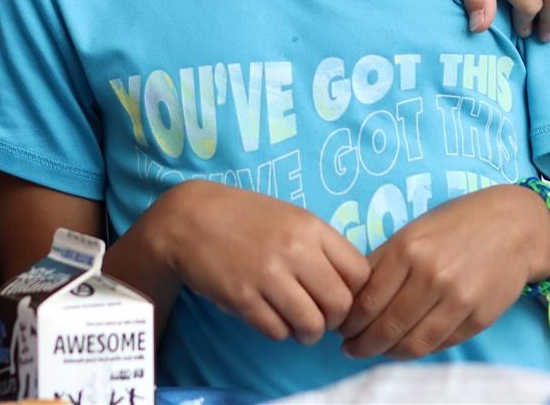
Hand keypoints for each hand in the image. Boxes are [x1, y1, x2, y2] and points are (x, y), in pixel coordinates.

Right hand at [150, 180, 369, 344]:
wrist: (189, 218)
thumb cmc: (244, 218)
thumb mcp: (289, 217)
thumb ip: (321, 246)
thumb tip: (349, 287)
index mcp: (311, 227)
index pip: (360, 273)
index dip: (355, 292)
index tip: (340, 297)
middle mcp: (294, 250)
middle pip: (341, 305)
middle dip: (333, 319)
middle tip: (318, 316)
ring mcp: (267, 274)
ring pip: (312, 325)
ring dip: (307, 332)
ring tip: (296, 323)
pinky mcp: (243, 297)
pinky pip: (277, 331)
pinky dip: (278, 331)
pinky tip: (268, 315)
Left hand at [339, 184, 549, 359]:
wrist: (513, 227)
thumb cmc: (455, 225)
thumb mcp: (412, 232)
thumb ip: (381, 262)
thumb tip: (351, 296)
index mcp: (408, 250)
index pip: (368, 301)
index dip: (350, 323)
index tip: (341, 330)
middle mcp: (432, 276)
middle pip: (388, 327)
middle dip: (364, 344)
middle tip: (351, 349)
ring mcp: (459, 299)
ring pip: (414, 343)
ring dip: (390, 353)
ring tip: (378, 351)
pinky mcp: (480, 318)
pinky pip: (441, 344)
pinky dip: (420, 349)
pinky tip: (408, 346)